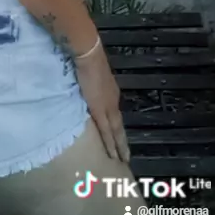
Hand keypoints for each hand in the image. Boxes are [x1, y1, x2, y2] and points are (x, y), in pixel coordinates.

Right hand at [75, 44, 129, 163]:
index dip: (117, 128)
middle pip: (119, 126)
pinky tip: (114, 154)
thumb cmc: (88, 61)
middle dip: (122, 142)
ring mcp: (109, 107)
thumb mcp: (92, 75)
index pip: (115, 115)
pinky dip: (111, 144)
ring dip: (119, 145)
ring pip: (116, 131)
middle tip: (125, 157)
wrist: (89, 56)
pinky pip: (107, 131)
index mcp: (111, 93)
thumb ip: (92, 86)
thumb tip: (88, 92)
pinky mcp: (101, 111)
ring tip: (122, 159)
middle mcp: (113, 101)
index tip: (120, 140)